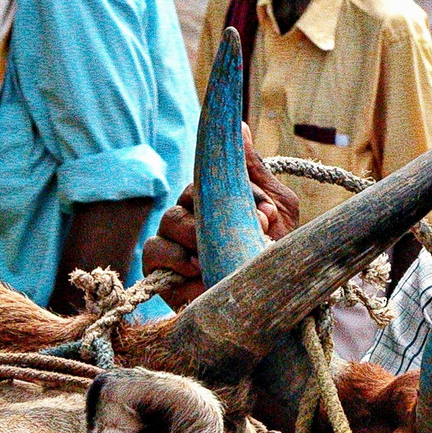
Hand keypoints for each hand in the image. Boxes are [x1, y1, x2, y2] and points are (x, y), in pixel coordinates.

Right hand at [142, 124, 300, 310]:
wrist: (275, 308)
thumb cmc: (278, 258)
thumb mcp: (278, 210)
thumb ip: (255, 172)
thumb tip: (238, 125)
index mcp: (215, 200)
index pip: (208, 179)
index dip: (236, 191)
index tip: (267, 214)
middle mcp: (191, 219)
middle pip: (185, 197)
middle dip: (217, 216)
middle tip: (251, 234)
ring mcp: (175, 245)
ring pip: (168, 221)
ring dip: (197, 235)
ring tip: (220, 253)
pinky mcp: (163, 275)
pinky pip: (153, 253)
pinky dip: (174, 258)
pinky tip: (197, 268)